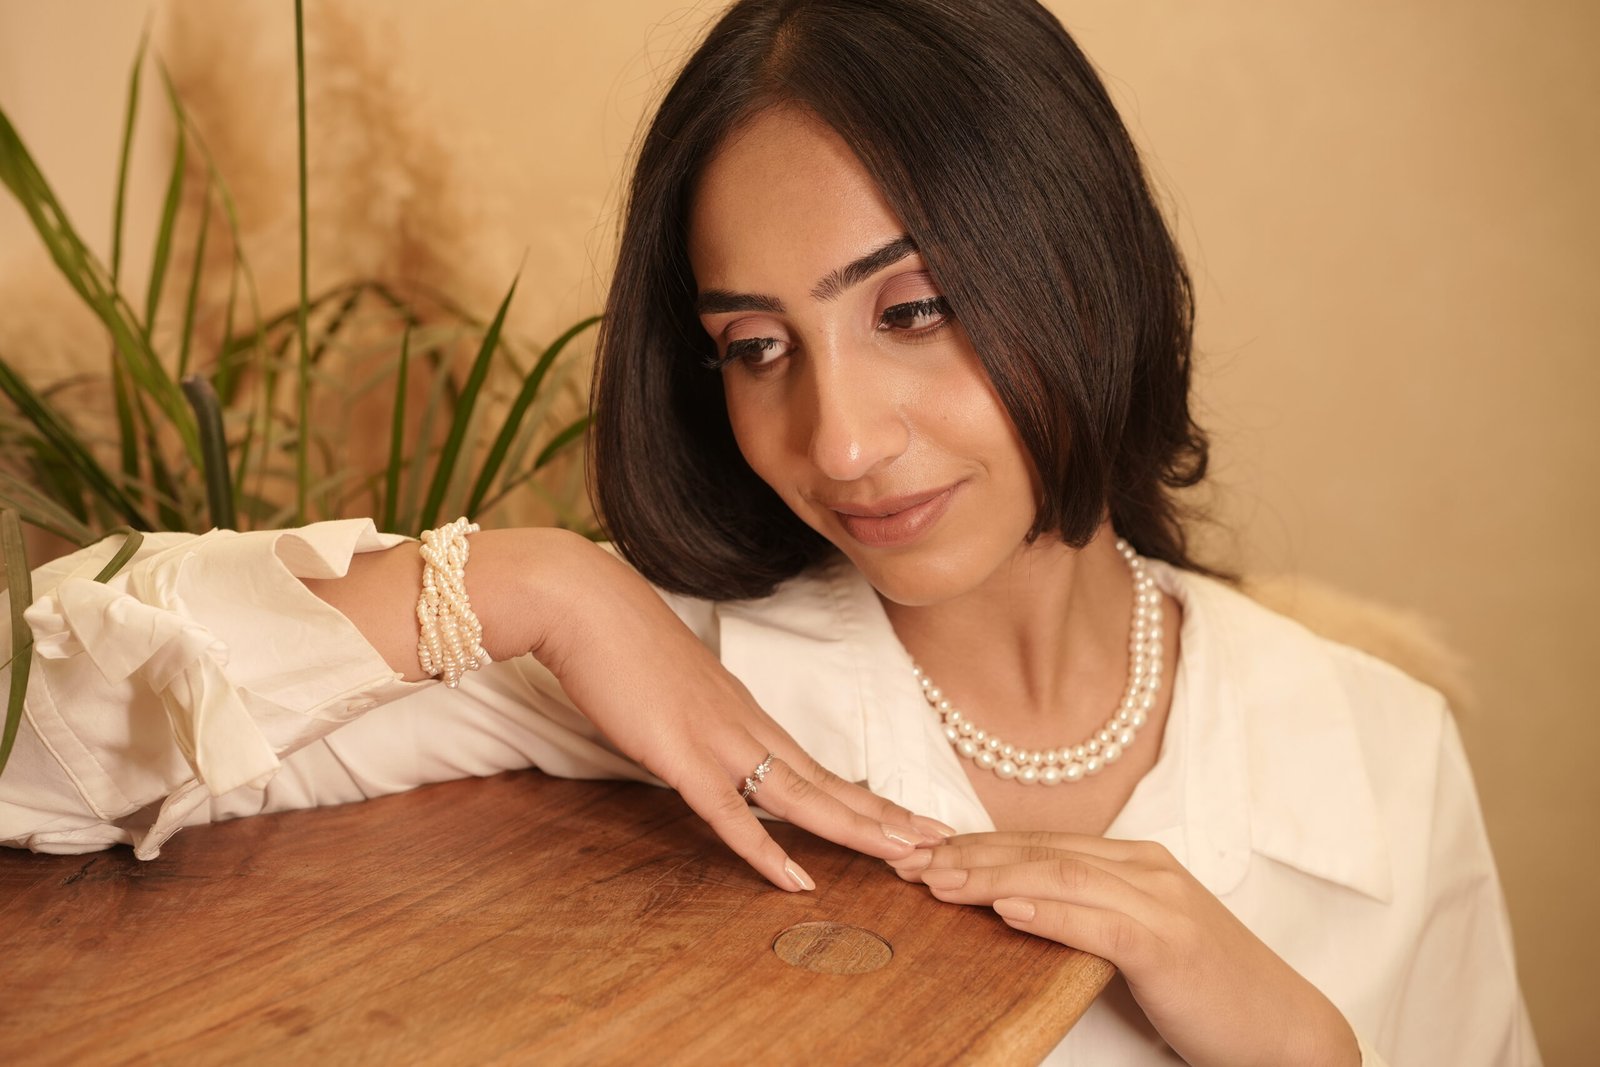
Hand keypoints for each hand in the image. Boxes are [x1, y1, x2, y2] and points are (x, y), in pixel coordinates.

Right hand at [521, 532, 952, 890]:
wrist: (583, 605)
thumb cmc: (619, 644)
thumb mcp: (673, 690)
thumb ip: (697, 721)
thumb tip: (704, 744)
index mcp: (747, 714)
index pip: (820, 767)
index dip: (865, 798)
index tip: (907, 820)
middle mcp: (747, 726)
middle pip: (830, 782)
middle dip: (887, 817)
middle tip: (941, 844)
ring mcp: (719, 740)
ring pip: (802, 796)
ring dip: (858, 829)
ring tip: (907, 856)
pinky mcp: (681, 755)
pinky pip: (730, 813)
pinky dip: (764, 850)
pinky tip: (797, 879)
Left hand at [892, 832, 1359, 1066]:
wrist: (1287, 1033)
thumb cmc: (1209, 993)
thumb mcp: (1140, 942)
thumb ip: (1088, 916)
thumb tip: (1014, 909)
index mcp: (1138, 863)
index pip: (1042, 845)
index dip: (978, 846)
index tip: (922, 852)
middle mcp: (1147, 870)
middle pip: (1041, 852)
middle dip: (968, 854)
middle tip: (907, 860)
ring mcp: (1162, 902)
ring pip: (1059, 876)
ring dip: (991, 876)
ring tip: (937, 881)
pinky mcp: (1170, 943)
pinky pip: (1098, 920)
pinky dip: (1048, 912)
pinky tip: (1005, 911)